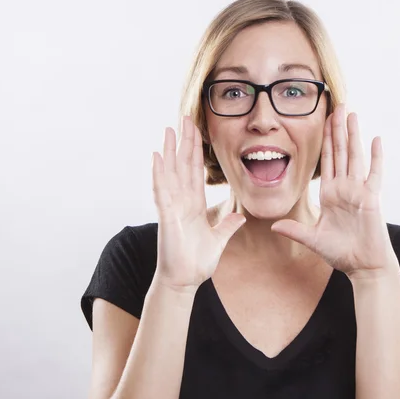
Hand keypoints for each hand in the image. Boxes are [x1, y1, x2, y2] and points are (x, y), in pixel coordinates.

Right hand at [152, 116, 245, 289]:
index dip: (196, 151)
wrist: (185, 281)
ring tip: (170, 128)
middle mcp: (182, 202)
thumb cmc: (197, 262)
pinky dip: (160, 174)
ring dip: (170, 151)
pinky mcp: (167, 217)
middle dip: (185, 142)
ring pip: (171, 173)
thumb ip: (228, 226)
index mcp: (194, 205)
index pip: (196, 172)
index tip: (197, 131)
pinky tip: (158, 156)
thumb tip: (241, 217)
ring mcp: (172, 207)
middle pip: (183, 165)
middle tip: (185, 117)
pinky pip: (162, 191)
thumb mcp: (219, 240)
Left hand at [270, 104, 398, 279]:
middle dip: (337, 129)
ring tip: (351, 113)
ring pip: (354, 157)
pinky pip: (374, 174)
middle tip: (338, 105)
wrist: (363, 266)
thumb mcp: (313, 239)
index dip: (324, 141)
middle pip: (340, 152)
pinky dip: (375, 157)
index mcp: (330, 194)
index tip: (322, 121)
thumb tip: (273, 225)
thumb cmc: (341, 253)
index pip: (326, 161)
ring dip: (353, 135)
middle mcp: (344, 189)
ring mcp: (359, 192)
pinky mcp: (371, 199)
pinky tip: (375, 139)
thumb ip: (294, 230)